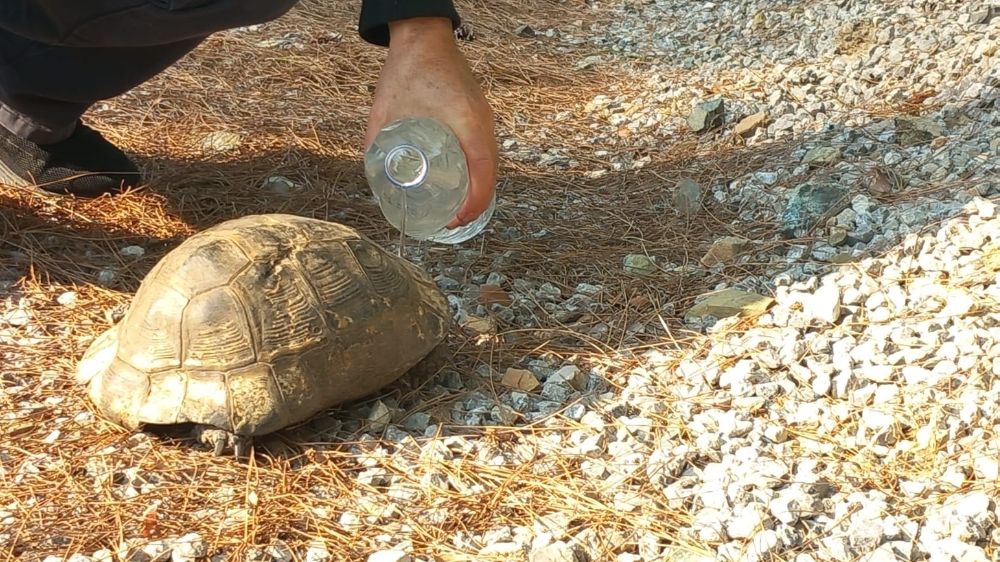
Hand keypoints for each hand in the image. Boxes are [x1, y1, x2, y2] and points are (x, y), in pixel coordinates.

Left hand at [364, 17, 496, 228]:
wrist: (423, 37)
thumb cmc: (407, 70)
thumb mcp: (384, 113)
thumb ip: (376, 146)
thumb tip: (373, 181)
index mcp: (467, 123)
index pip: (483, 173)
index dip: (473, 203)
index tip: (456, 219)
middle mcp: (483, 122)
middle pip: (491, 173)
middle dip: (476, 202)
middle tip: (453, 220)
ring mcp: (485, 117)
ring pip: (490, 162)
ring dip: (479, 187)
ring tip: (457, 206)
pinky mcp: (480, 114)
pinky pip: (485, 149)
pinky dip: (478, 169)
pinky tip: (461, 179)